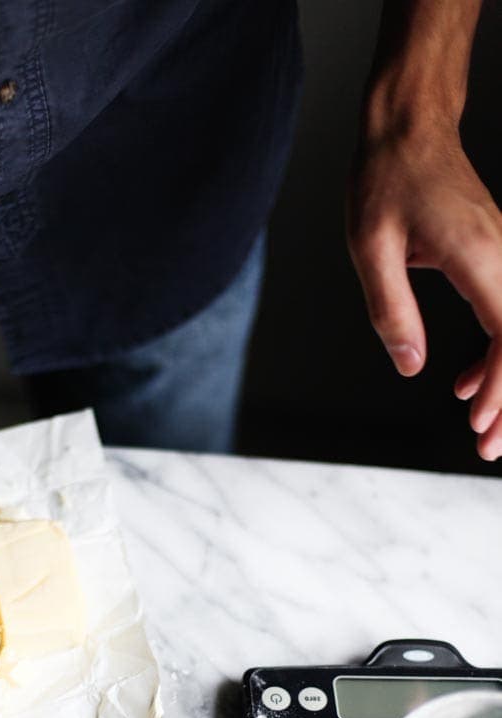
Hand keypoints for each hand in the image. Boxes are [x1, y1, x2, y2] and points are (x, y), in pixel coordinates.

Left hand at [347, 126, 501, 460]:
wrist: (408, 128)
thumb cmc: (386, 179)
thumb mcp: (371, 249)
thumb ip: (392, 311)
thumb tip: (410, 366)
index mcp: (478, 255)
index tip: (482, 425)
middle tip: (492, 447)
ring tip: (483, 425)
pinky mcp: (497, 257)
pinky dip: (499, 353)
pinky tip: (472, 380)